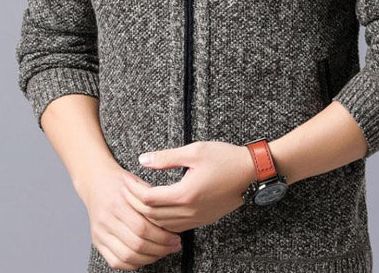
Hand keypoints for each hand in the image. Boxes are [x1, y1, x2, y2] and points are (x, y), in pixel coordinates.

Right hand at [75, 160, 183, 270]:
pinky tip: (146, 257)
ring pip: (127, 256)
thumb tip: (173, 220)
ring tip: (163, 252)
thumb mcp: (138, 183)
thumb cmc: (120, 182)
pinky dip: (133, 263)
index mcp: (118, 203)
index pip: (143, 228)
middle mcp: (107, 220)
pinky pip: (116, 261)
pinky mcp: (97, 242)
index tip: (175, 237)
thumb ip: (153, 200)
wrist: (96, 181)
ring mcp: (100, 233)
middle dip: (160, 249)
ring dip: (149, 258)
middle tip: (174, 246)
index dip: (162, 237)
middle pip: (136, 244)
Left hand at [122, 140, 256, 232]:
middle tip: (126, 190)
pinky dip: (162, 220)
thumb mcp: (195, 151)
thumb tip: (142, 160)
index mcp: (185, 194)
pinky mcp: (204, 219)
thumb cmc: (226, 158)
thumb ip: (166, 157)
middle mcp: (190, 211)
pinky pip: (176, 226)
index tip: (125, 179)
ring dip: (147, 214)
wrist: (253, 172)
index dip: (133, 190)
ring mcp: (198, 218)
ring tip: (138, 199)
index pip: (148, 199)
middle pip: (152, 215)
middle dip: (135, 203)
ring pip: (163, 225)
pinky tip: (158, 209)